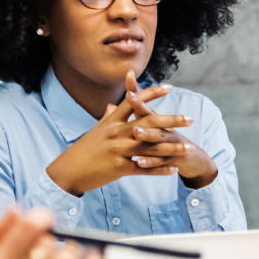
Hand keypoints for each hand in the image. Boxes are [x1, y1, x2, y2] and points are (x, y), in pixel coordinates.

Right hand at [45, 75, 193, 195]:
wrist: (68, 170)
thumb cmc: (83, 149)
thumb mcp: (96, 130)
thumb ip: (108, 117)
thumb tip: (113, 105)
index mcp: (112, 121)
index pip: (134, 102)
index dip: (151, 93)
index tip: (169, 87)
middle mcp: (116, 133)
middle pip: (148, 123)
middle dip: (171, 120)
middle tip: (190, 119)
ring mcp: (118, 150)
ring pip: (150, 147)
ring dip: (171, 148)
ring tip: (188, 148)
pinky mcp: (119, 168)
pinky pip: (144, 168)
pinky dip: (160, 170)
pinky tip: (173, 170)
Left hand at [123, 72, 218, 188]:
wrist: (193, 160)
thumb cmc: (167, 141)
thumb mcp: (154, 125)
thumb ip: (138, 111)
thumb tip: (124, 95)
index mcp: (156, 122)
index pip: (144, 104)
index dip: (135, 92)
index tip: (127, 76)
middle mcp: (164, 130)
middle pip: (152, 117)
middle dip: (140, 107)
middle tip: (129, 97)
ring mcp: (170, 145)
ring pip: (157, 139)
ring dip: (147, 135)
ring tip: (136, 132)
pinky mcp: (172, 161)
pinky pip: (160, 162)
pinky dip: (150, 163)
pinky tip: (139, 162)